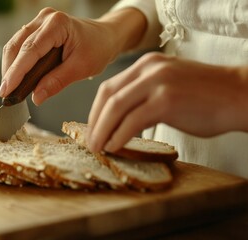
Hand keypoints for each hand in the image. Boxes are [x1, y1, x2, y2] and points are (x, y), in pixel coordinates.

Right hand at [0, 7, 146, 104]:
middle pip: (17, 45)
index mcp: (58, 24)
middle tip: (4, 94)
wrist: (105, 37)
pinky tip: (15, 78)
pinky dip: (16, 63)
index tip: (6, 90)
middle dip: (9, 71)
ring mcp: (39, 22)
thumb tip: (36, 97)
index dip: (16, 72)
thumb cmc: (98, 48)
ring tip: (8, 89)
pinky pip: (20, 45)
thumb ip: (57, 82)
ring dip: (10, 68)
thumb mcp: (81, 68)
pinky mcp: (36, 29)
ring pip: (15, 45)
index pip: (30, 50)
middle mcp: (44, 19)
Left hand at [87, 52, 247, 152]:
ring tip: (98, 148)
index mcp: (147, 65)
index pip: (109, 87)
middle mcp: (149, 69)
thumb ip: (143, 95)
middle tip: (90, 142)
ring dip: (102, 131)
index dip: (96, 110)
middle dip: (95, 122)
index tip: (93, 128)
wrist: (239, 95)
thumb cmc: (206, 96)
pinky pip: (133, 120)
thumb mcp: (168, 85)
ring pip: (116, 108)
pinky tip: (114, 146)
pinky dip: (119, 135)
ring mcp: (157, 82)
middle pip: (108, 96)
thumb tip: (120, 119)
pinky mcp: (166, 100)